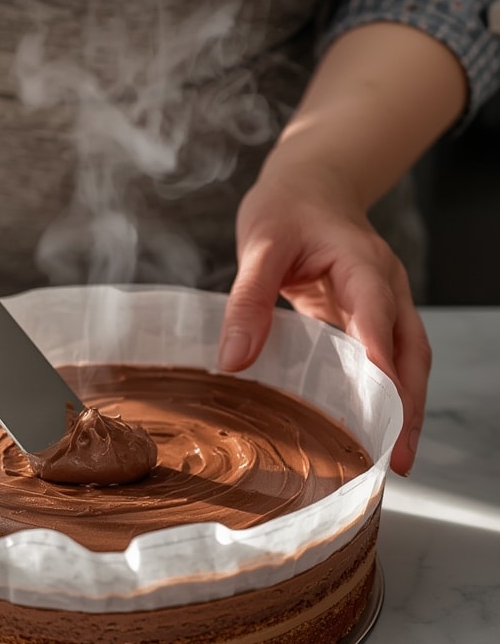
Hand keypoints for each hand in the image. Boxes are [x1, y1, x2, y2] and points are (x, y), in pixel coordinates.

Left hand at [218, 166, 430, 476]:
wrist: (311, 185)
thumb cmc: (288, 208)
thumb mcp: (259, 244)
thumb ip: (247, 300)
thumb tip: (233, 361)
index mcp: (361, 263)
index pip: (377, 313)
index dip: (380, 356)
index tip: (382, 399)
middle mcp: (385, 286)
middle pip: (409, 350)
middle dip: (408, 404)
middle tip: (399, 457)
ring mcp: (384, 305)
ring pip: (409, 360)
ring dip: (406, 408)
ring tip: (396, 458)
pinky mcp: (371, 320)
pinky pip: (389, 361)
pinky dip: (389, 396)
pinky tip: (375, 430)